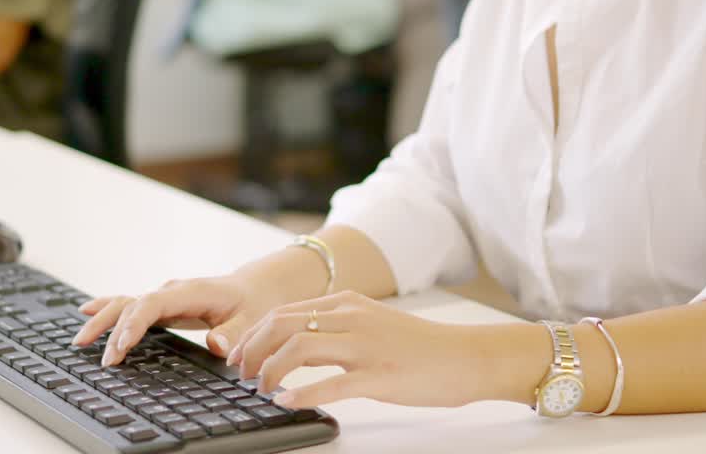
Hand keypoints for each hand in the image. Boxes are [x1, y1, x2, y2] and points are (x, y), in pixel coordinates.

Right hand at [73, 274, 292, 366]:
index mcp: (191, 292)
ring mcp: (165, 297)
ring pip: (126, 304)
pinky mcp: (163, 306)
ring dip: (103, 321)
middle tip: (104, 359)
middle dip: (114, 331)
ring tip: (80, 340)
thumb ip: (234, 332)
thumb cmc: (254, 302)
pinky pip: (131, 305)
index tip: (122, 345)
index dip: (135, 323)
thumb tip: (216, 345)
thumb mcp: (253, 318)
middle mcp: (172, 291)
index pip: (153, 304)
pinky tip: (87, 312)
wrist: (256, 287)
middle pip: (133, 304)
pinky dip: (108, 309)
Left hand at [229, 290, 512, 409]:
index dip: (253, 334)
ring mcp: (366, 346)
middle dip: (253, 350)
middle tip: (241, 373)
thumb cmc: (420, 346)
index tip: (239, 355)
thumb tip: (294, 343)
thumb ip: (335, 327)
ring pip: (301, 348)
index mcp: (347, 304)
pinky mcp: (380, 376)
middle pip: (283, 325)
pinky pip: (333, 383)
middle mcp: (352, 318)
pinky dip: (303, 392)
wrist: (467, 356)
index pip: (284, 312)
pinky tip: (287, 401)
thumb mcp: (371, 323)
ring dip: (271, 369)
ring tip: (260, 388)